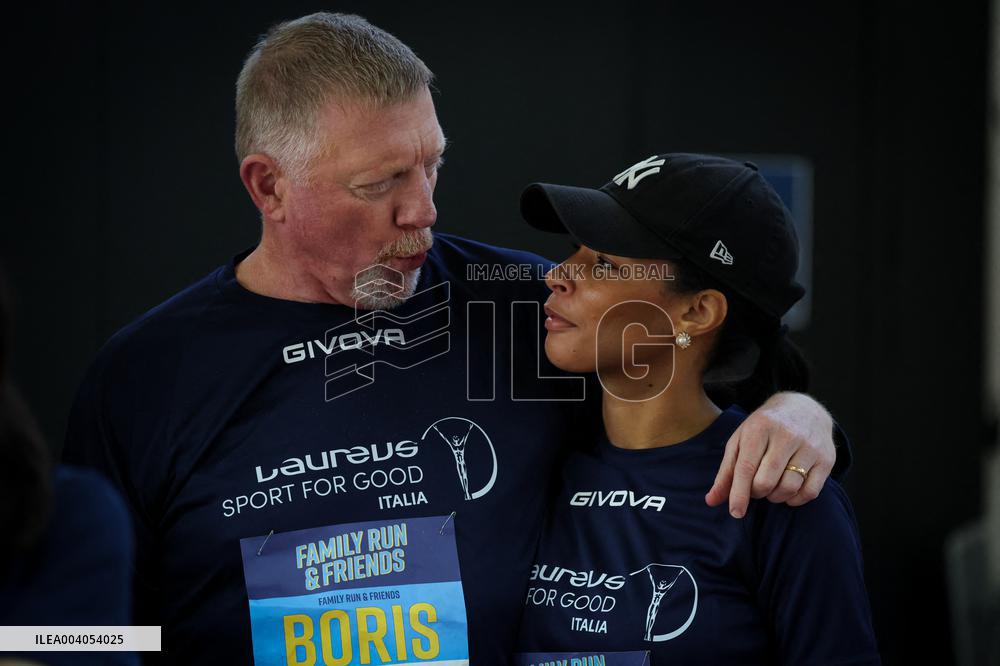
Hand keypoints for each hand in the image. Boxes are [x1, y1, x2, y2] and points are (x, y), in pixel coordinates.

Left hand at [705, 392, 835, 517]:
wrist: (804, 408)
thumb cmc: (764, 428)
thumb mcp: (741, 441)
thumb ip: (726, 472)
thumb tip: (711, 501)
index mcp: (760, 428)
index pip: (746, 468)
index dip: (739, 494)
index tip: (735, 512)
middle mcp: (787, 435)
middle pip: (766, 481)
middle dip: (757, 493)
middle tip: (756, 488)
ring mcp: (809, 446)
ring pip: (789, 488)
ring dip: (775, 497)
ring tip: (771, 488)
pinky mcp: (826, 458)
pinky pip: (810, 492)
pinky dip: (795, 500)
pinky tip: (788, 492)